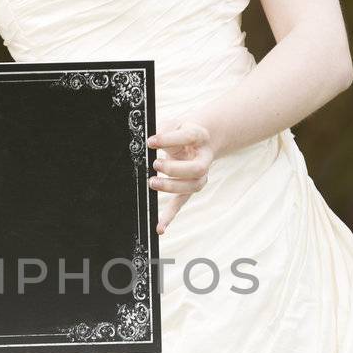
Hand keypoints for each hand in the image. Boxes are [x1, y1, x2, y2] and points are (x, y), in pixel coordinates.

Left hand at [146, 116, 214, 233]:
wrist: (202, 138)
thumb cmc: (182, 132)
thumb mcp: (174, 125)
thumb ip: (163, 132)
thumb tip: (147, 143)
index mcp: (199, 136)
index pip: (188, 137)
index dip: (169, 139)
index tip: (150, 142)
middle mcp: (204, 157)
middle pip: (197, 169)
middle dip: (175, 169)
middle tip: (156, 164)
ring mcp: (200, 175)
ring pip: (193, 186)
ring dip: (172, 187)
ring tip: (152, 182)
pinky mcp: (190, 187)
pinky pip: (182, 202)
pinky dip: (170, 215)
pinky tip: (160, 227)